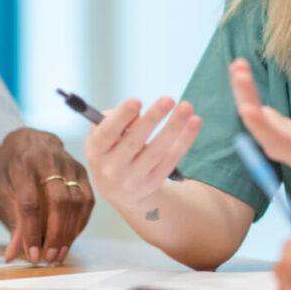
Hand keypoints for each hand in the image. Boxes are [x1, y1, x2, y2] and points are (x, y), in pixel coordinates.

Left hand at [0, 129, 94, 264]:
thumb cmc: (15, 167)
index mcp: (23, 165)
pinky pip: (88, 200)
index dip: (31, 231)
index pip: (29, 203)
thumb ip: (13, 220)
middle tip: (50, 257)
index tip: (32, 255)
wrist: (31, 139)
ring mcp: (69, 164)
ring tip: (60, 253)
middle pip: (59, 202)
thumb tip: (13, 255)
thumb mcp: (6, 189)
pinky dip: (81, 222)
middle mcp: (49, 161)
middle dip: (56, 234)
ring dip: (70, 232)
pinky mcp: (82, 170)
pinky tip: (72, 237)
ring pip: (77, 202)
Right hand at [84, 96, 201, 210]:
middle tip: (169, 99)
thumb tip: (137, 111)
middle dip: (152, 119)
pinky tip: (194, 123)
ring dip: (174, 128)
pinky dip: (184, 141)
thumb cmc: (111, 150)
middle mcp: (112, 168)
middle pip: (134, 142)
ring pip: (157, 151)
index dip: (121, 117)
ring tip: (186, 107)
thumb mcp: (103, 137)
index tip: (137, 101)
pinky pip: (171, 160)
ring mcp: (133, 179)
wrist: (118, 190)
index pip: (107, 133)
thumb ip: (114, 120)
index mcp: (96, 151)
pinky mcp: (153, 183)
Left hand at [229, 58, 290, 193]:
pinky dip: (246, 89)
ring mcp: (272, 134)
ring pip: (251, 112)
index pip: (274, 137)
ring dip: (243, 90)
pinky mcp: (272, 125)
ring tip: (237, 65)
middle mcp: (278, 144)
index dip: (260, 124)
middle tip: (238, 72)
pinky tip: (239, 69)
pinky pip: (253, 106)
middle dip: (246, 97)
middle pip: (256, 122)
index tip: (247, 108)